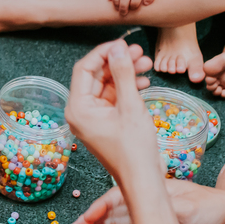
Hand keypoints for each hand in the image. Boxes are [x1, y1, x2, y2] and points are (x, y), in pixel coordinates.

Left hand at [64, 39, 155, 183]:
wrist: (143, 180)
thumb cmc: (135, 149)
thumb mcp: (131, 106)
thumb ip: (123, 74)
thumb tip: (118, 49)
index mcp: (78, 108)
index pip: (84, 69)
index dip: (103, 52)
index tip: (123, 43)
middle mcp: (80, 112)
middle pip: (95, 76)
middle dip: (117, 62)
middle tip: (139, 51)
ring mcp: (92, 118)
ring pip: (106, 86)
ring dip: (125, 73)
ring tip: (146, 63)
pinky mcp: (104, 123)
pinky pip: (112, 99)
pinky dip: (127, 88)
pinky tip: (144, 81)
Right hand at [69, 180, 224, 223]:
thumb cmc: (210, 204)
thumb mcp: (190, 205)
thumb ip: (170, 208)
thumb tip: (153, 211)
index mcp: (149, 190)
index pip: (118, 196)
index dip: (101, 206)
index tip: (87, 217)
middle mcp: (144, 201)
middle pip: (111, 209)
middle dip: (90, 218)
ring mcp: (148, 217)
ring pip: (115, 223)